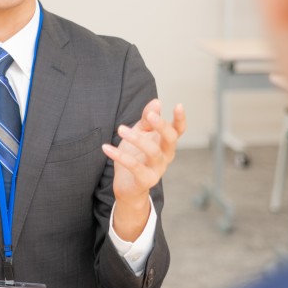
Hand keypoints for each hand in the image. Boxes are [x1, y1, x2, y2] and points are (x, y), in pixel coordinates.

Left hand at [102, 99, 185, 240]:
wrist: (127, 186)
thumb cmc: (135, 155)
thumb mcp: (140, 133)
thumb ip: (147, 119)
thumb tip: (156, 101)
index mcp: (165, 143)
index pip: (178, 131)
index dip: (180, 119)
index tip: (178, 105)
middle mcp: (166, 156)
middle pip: (171, 139)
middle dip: (162, 126)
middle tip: (149, 115)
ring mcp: (157, 169)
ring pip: (153, 152)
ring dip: (137, 139)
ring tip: (120, 128)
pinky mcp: (145, 180)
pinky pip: (134, 167)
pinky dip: (119, 156)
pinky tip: (106, 147)